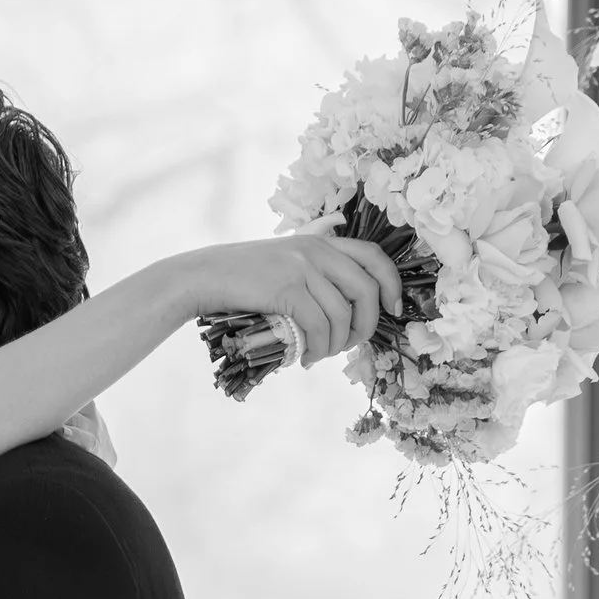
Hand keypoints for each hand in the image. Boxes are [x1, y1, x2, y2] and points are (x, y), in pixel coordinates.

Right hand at [196, 227, 401, 364]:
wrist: (205, 276)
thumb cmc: (244, 277)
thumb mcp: (286, 261)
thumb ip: (316, 271)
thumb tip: (346, 308)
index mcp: (321, 242)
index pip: (373, 256)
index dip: (391, 284)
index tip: (393, 310)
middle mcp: (316, 251)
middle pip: (365, 291)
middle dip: (366, 326)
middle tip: (350, 345)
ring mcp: (301, 269)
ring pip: (341, 316)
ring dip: (335, 345)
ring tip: (319, 355)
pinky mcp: (286, 290)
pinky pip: (318, 327)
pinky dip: (316, 348)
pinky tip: (305, 357)